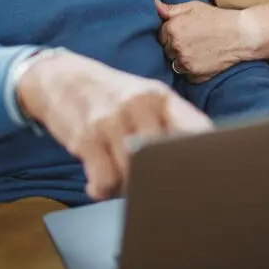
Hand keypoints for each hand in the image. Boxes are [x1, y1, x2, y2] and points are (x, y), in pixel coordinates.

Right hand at [16, 50, 212, 199]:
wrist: (58, 78)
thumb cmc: (109, 95)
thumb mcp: (143, 97)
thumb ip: (170, 122)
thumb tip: (204, 157)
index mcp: (161, 97)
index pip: (197, 129)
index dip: (208, 157)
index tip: (210, 178)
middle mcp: (140, 106)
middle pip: (168, 158)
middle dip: (165, 180)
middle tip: (160, 189)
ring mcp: (112, 122)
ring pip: (137, 174)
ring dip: (131, 188)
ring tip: (123, 181)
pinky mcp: (87, 139)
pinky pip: (106, 181)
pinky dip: (104, 190)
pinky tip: (101, 184)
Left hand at [156, 0, 254, 82]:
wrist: (241, 35)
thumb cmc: (217, 18)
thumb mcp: (193, 7)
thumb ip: (170, 9)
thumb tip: (153, 4)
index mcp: (172, 28)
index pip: (161, 35)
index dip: (172, 34)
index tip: (184, 32)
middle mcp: (175, 46)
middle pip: (167, 50)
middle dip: (176, 47)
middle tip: (193, 41)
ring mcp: (185, 62)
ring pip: (175, 64)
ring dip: (182, 60)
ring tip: (198, 51)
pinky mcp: (195, 75)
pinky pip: (186, 75)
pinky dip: (192, 70)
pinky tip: (203, 61)